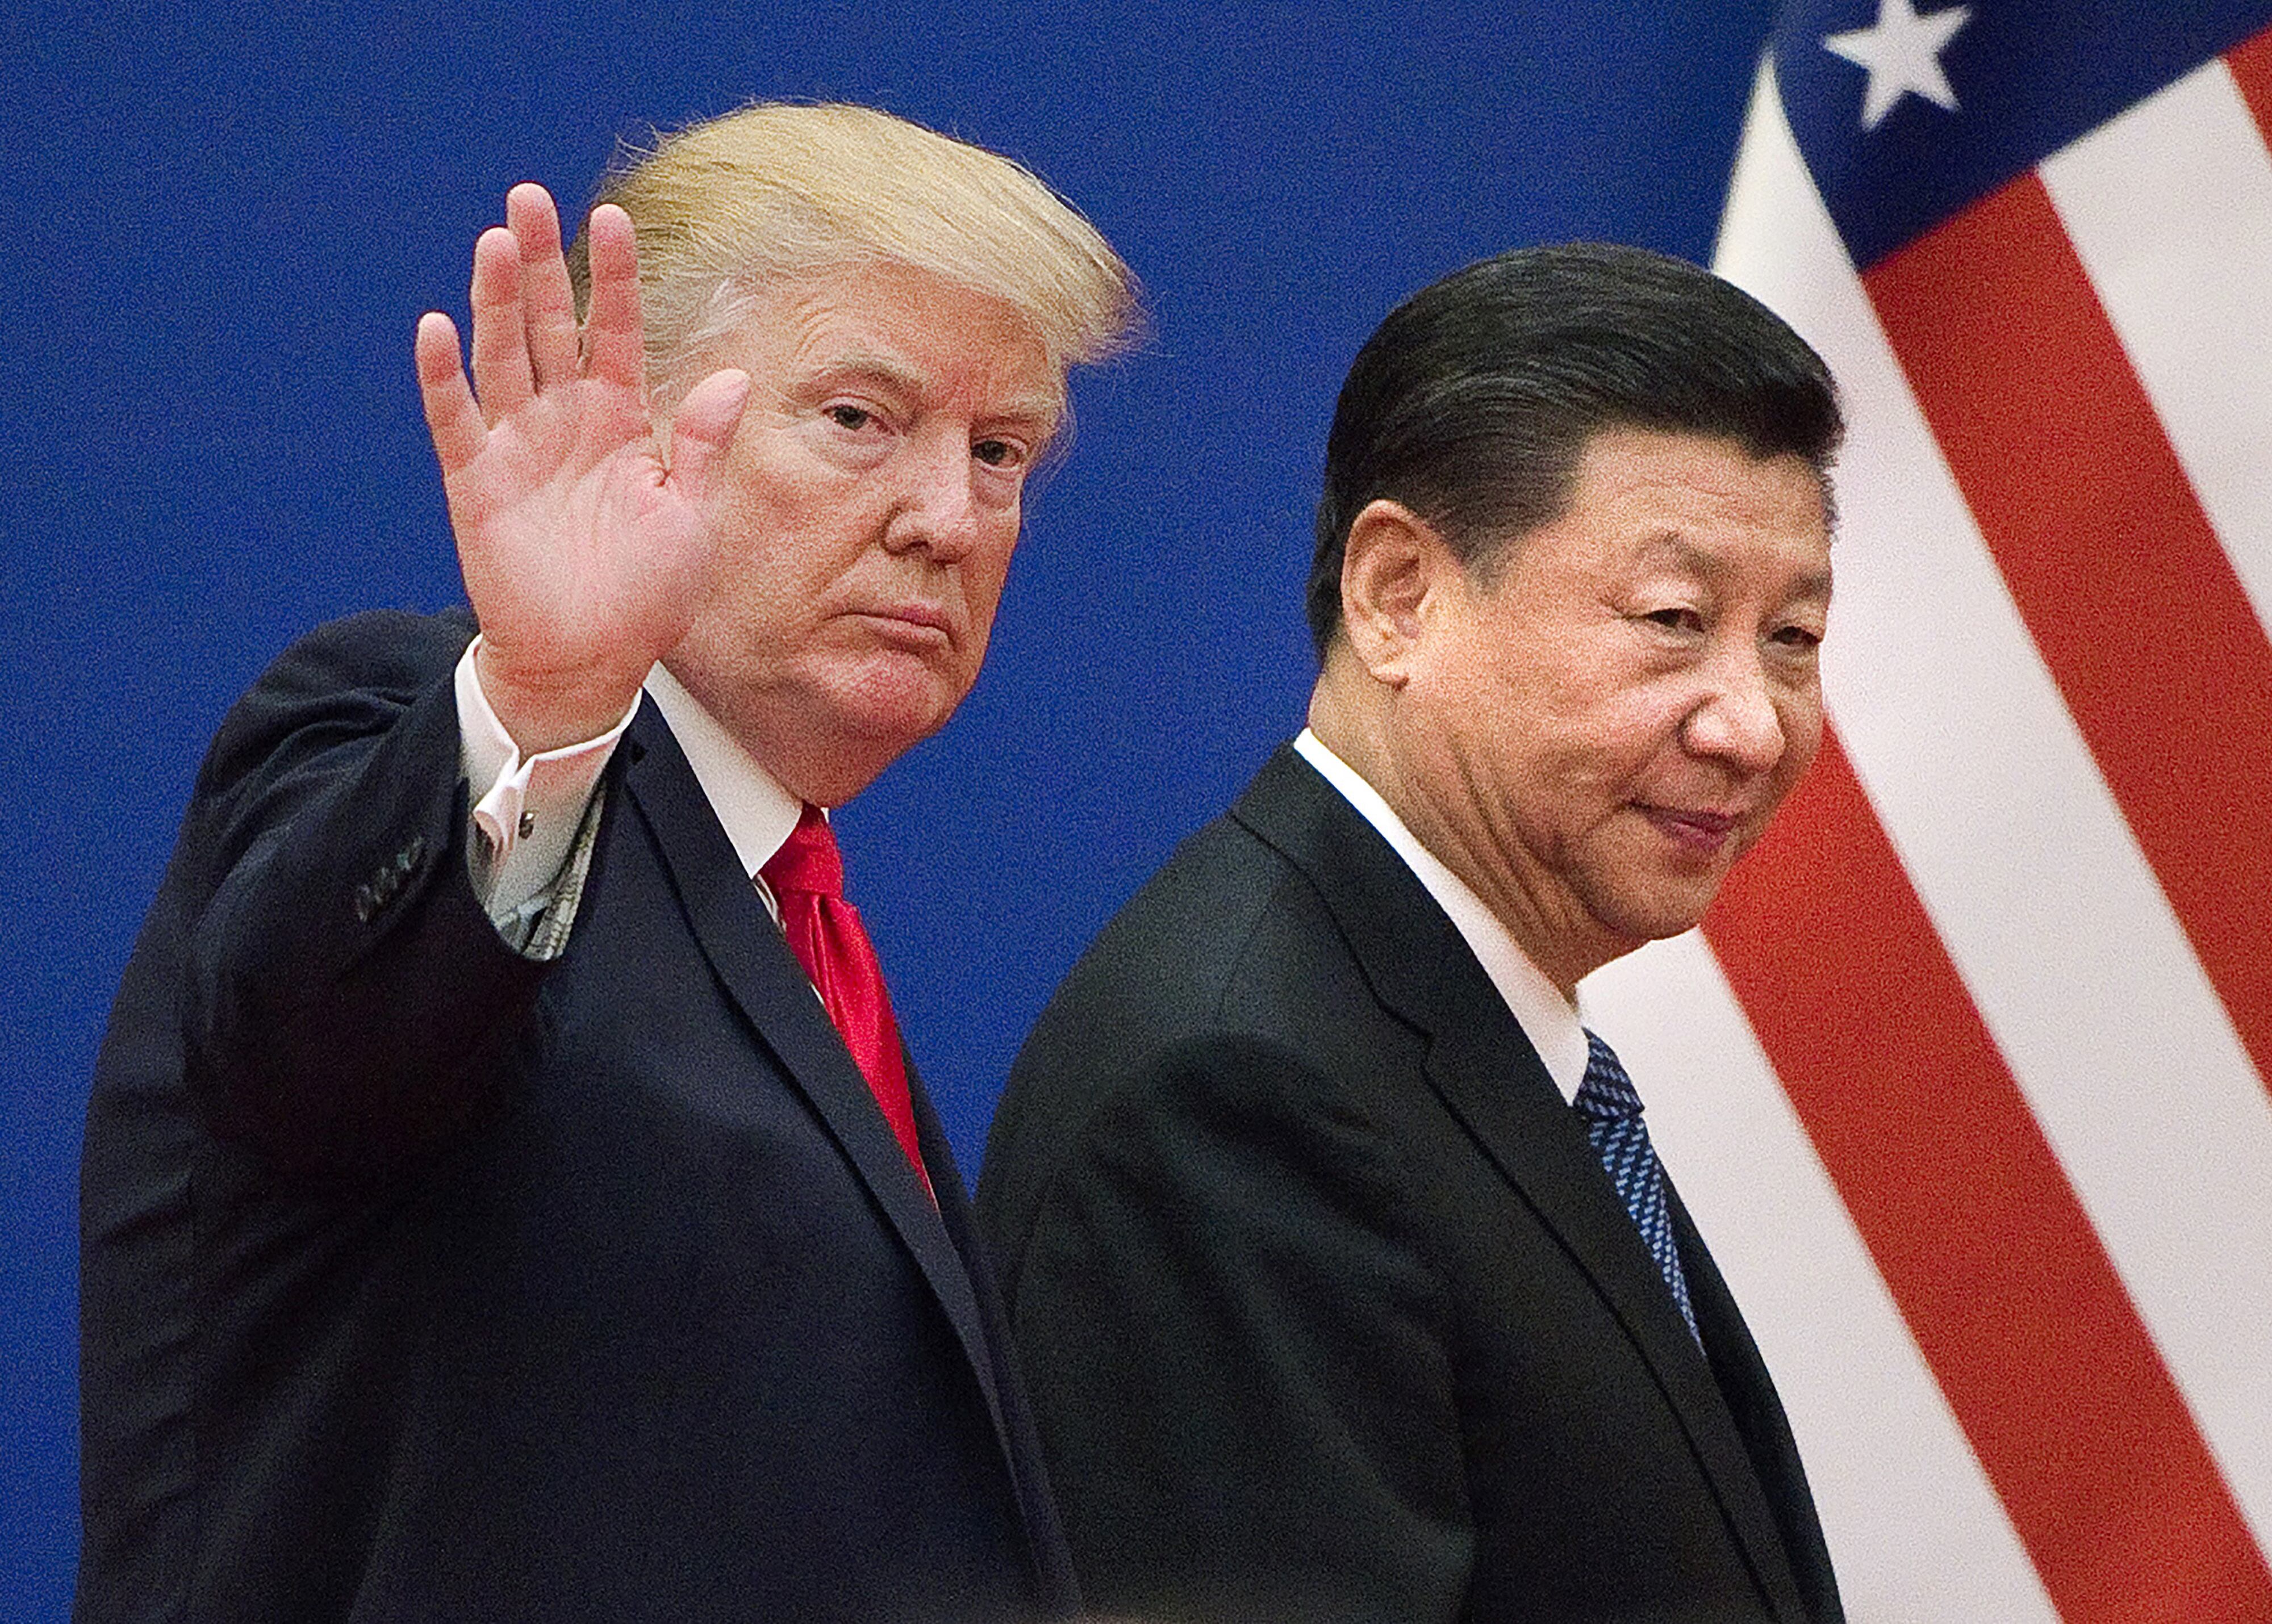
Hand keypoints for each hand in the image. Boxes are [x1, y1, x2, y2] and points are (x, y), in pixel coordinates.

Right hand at [416, 184, 750, 752]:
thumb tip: (734, 376)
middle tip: (528, 195)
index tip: (614, 216)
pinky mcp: (476, 482)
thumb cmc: (647, 592)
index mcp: (620, 422)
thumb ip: (700, 445)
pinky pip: (456, 419)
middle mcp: (565, 421)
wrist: (593, 659)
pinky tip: (436, 326)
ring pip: (502, 355)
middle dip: (540, 262)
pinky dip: (443, 376)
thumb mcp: (691, 516)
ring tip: (494, 239)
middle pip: (549, 325)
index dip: (613, 277)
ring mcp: (517, 446)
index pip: (613, 331)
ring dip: (494, 299)